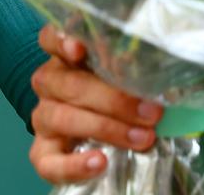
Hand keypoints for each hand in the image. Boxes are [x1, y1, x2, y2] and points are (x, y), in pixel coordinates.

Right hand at [28, 25, 163, 185]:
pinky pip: (50, 162)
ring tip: (141, 137)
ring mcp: (43, 117)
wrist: (86, 130)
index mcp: (65, 57)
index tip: (80, 50)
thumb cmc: (110, 92)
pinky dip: (74, 164)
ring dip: (106, 128)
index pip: (51, 39)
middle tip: (151, 111)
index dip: (62, 41)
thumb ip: (130, 71)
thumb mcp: (119, 76)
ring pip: (63, 118)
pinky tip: (99, 162)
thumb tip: (162, 76)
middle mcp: (49, 84)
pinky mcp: (41, 151)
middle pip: (71, 84)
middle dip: (113, 99)